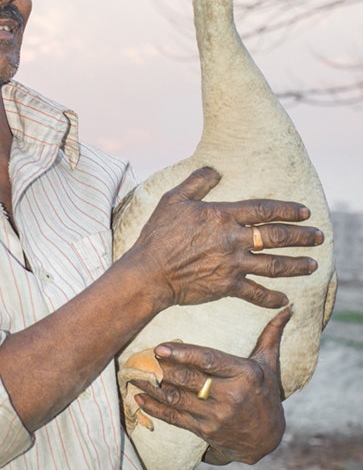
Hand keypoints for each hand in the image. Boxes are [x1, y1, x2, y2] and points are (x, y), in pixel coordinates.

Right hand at [127, 167, 322, 311]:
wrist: (149, 272)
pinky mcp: (226, 286)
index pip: (263, 210)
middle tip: (318, 237)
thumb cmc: (159, 234)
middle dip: (301, 236)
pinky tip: (284, 299)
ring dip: (296, 265)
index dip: (287, 209)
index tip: (305, 212)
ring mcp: (232, 265)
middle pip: (276, 237)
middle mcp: (232, 240)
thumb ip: (196, 182)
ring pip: (273, 265)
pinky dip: (271, 297)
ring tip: (312, 265)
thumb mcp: (174, 200)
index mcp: (222, 216)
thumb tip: (214, 170)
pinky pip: (255, 293)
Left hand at [131, 308, 291, 464]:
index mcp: (244, 375)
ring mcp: (216, 417)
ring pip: (178, 400)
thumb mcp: (270, 364)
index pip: (209, 361)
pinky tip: (139, 398)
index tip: (161, 347)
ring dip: (153, 388)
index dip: (184, 354)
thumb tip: (288, 307)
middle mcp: (230, 396)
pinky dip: (155, 409)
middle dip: (164, 370)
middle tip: (142, 357)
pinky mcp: (205, 431)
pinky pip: (175, 419)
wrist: (267, 439)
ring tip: (133, 375)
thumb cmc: (266, 393)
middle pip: (190, 380)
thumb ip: (271, 335)